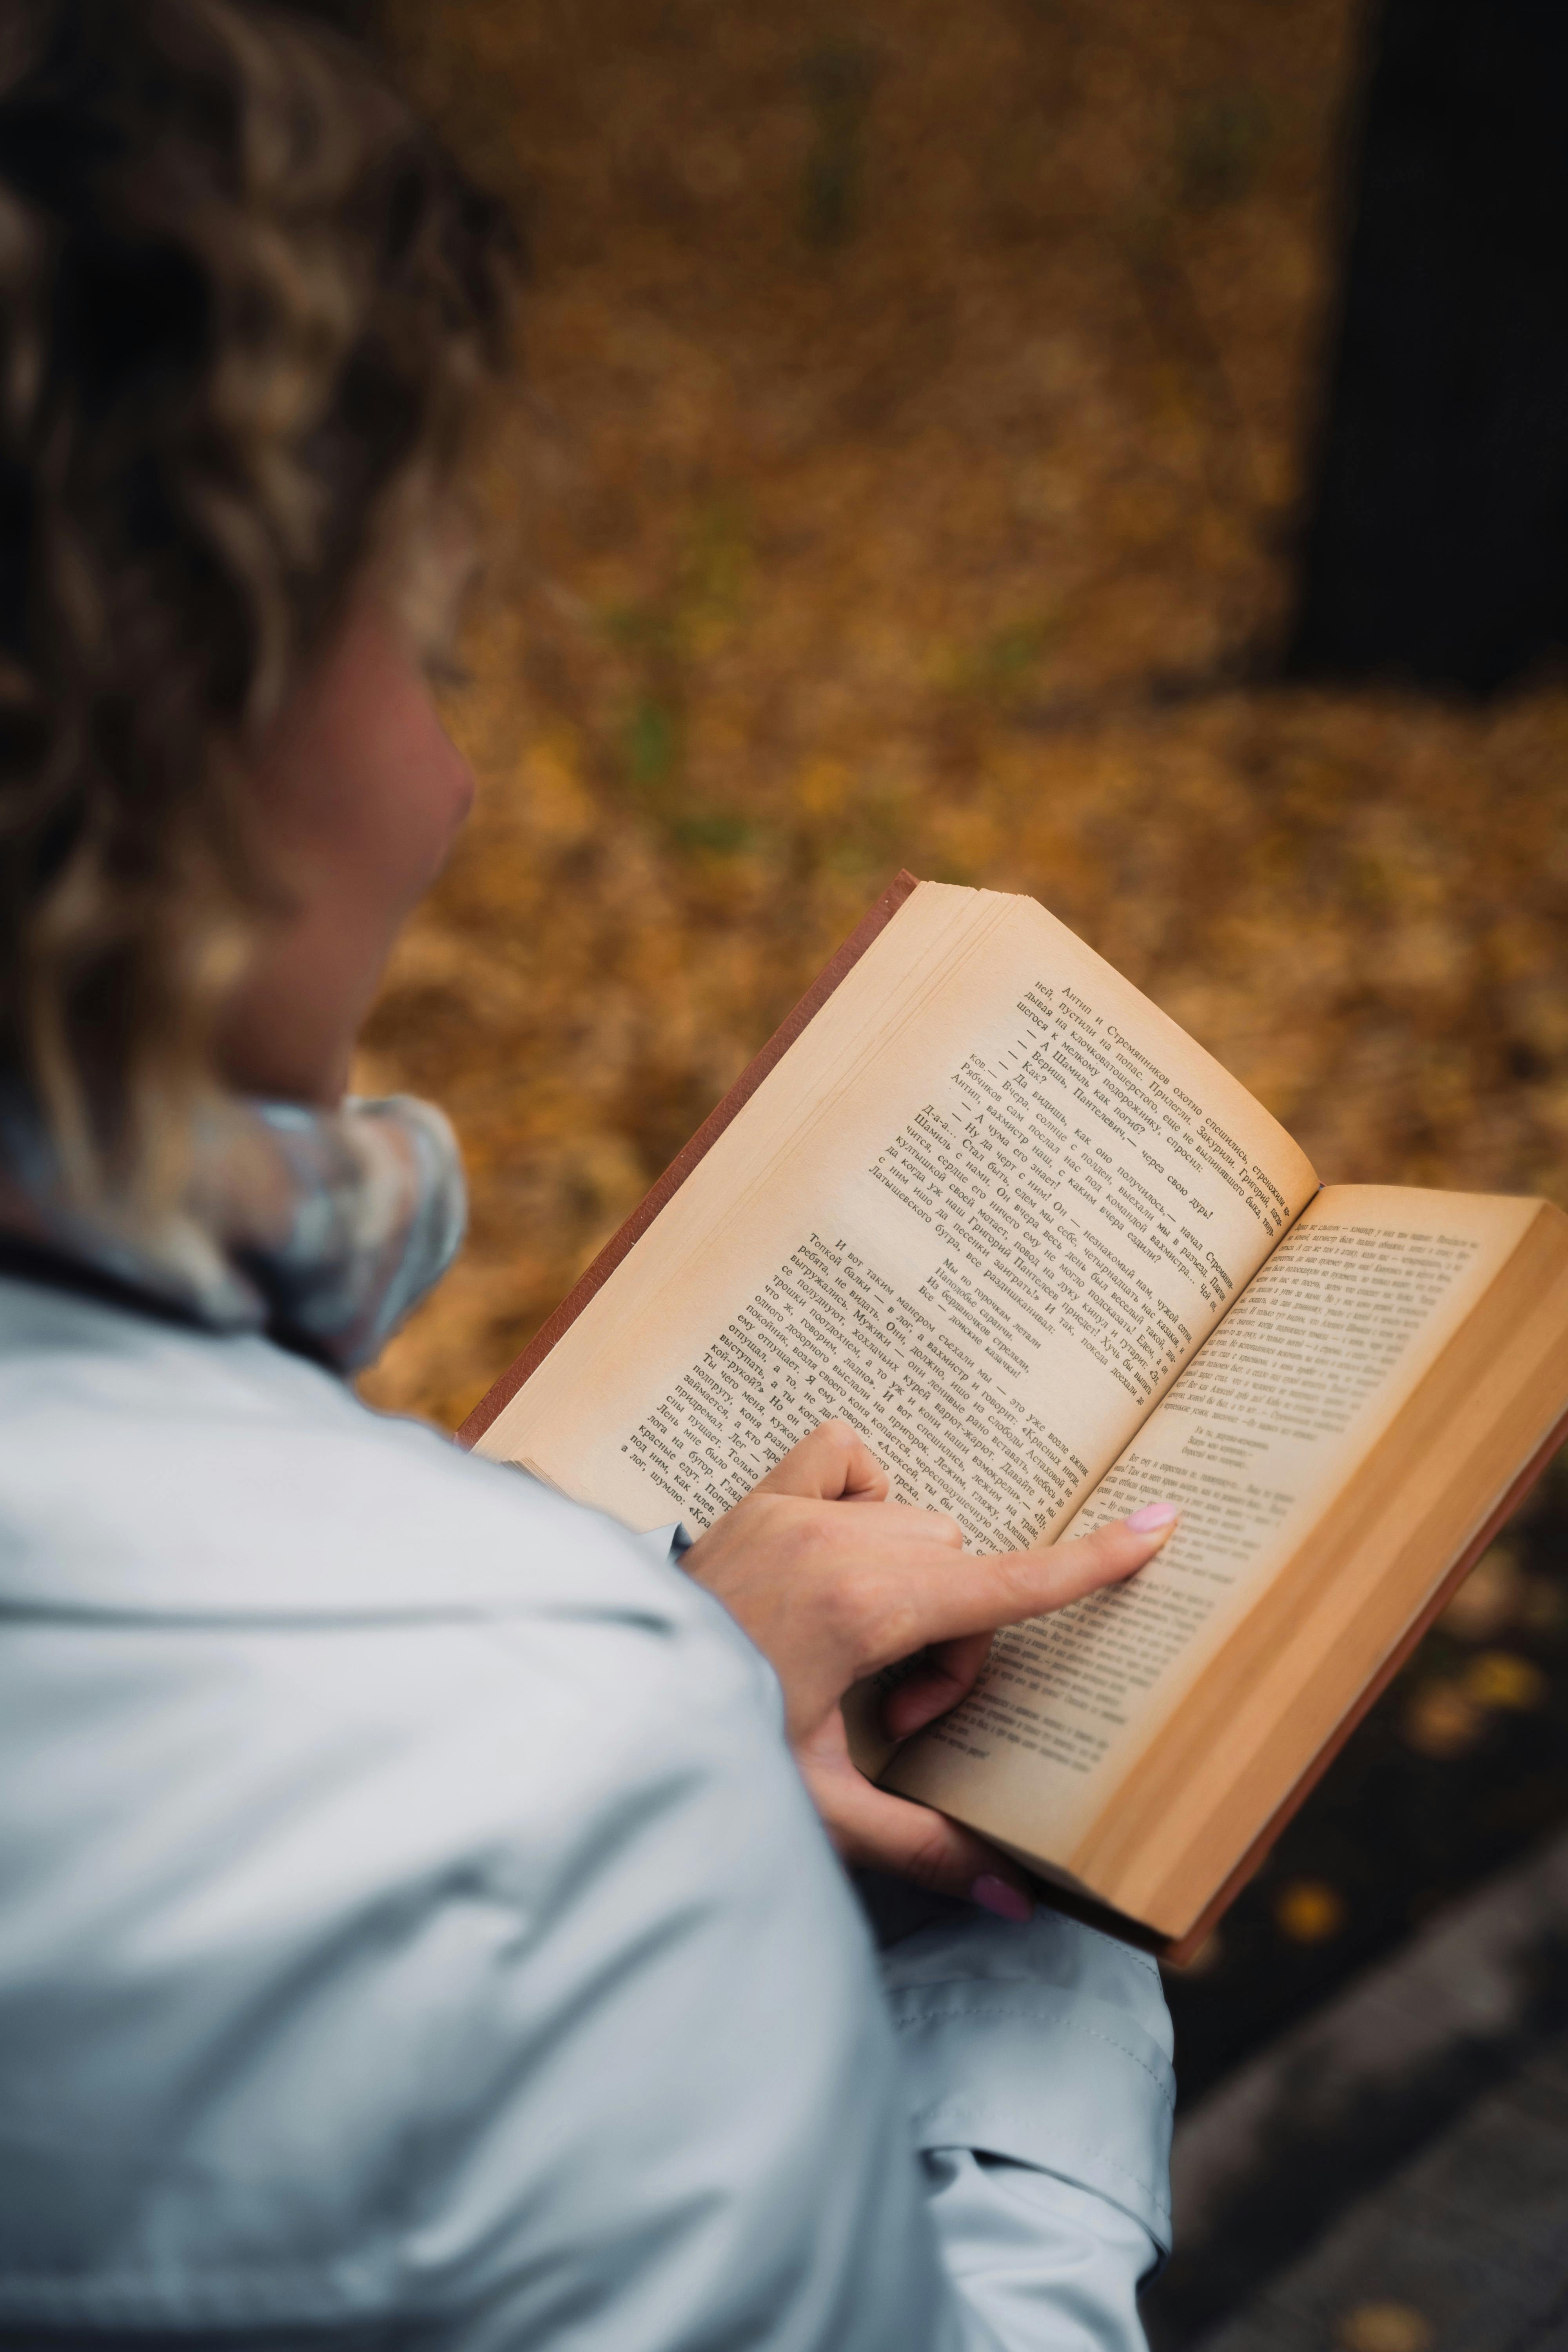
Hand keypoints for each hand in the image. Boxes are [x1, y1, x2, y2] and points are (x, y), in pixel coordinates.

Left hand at [680, 1421, 1178, 1916]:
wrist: (609, 1705)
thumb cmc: (714, 1750)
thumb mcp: (819, 1805)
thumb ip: (919, 1844)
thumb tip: (1016, 1901)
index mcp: (863, 1609)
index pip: (1005, 1583)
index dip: (1090, 1562)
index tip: (1160, 1525)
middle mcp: (834, 1543)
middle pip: (963, 1570)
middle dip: (954, 1642)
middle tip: (894, 1709)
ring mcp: (791, 1509)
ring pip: (920, 1525)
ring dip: (914, 1586)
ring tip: (856, 1657)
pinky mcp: (759, 1495)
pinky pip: (847, 1456)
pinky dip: (862, 1495)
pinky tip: (837, 1555)